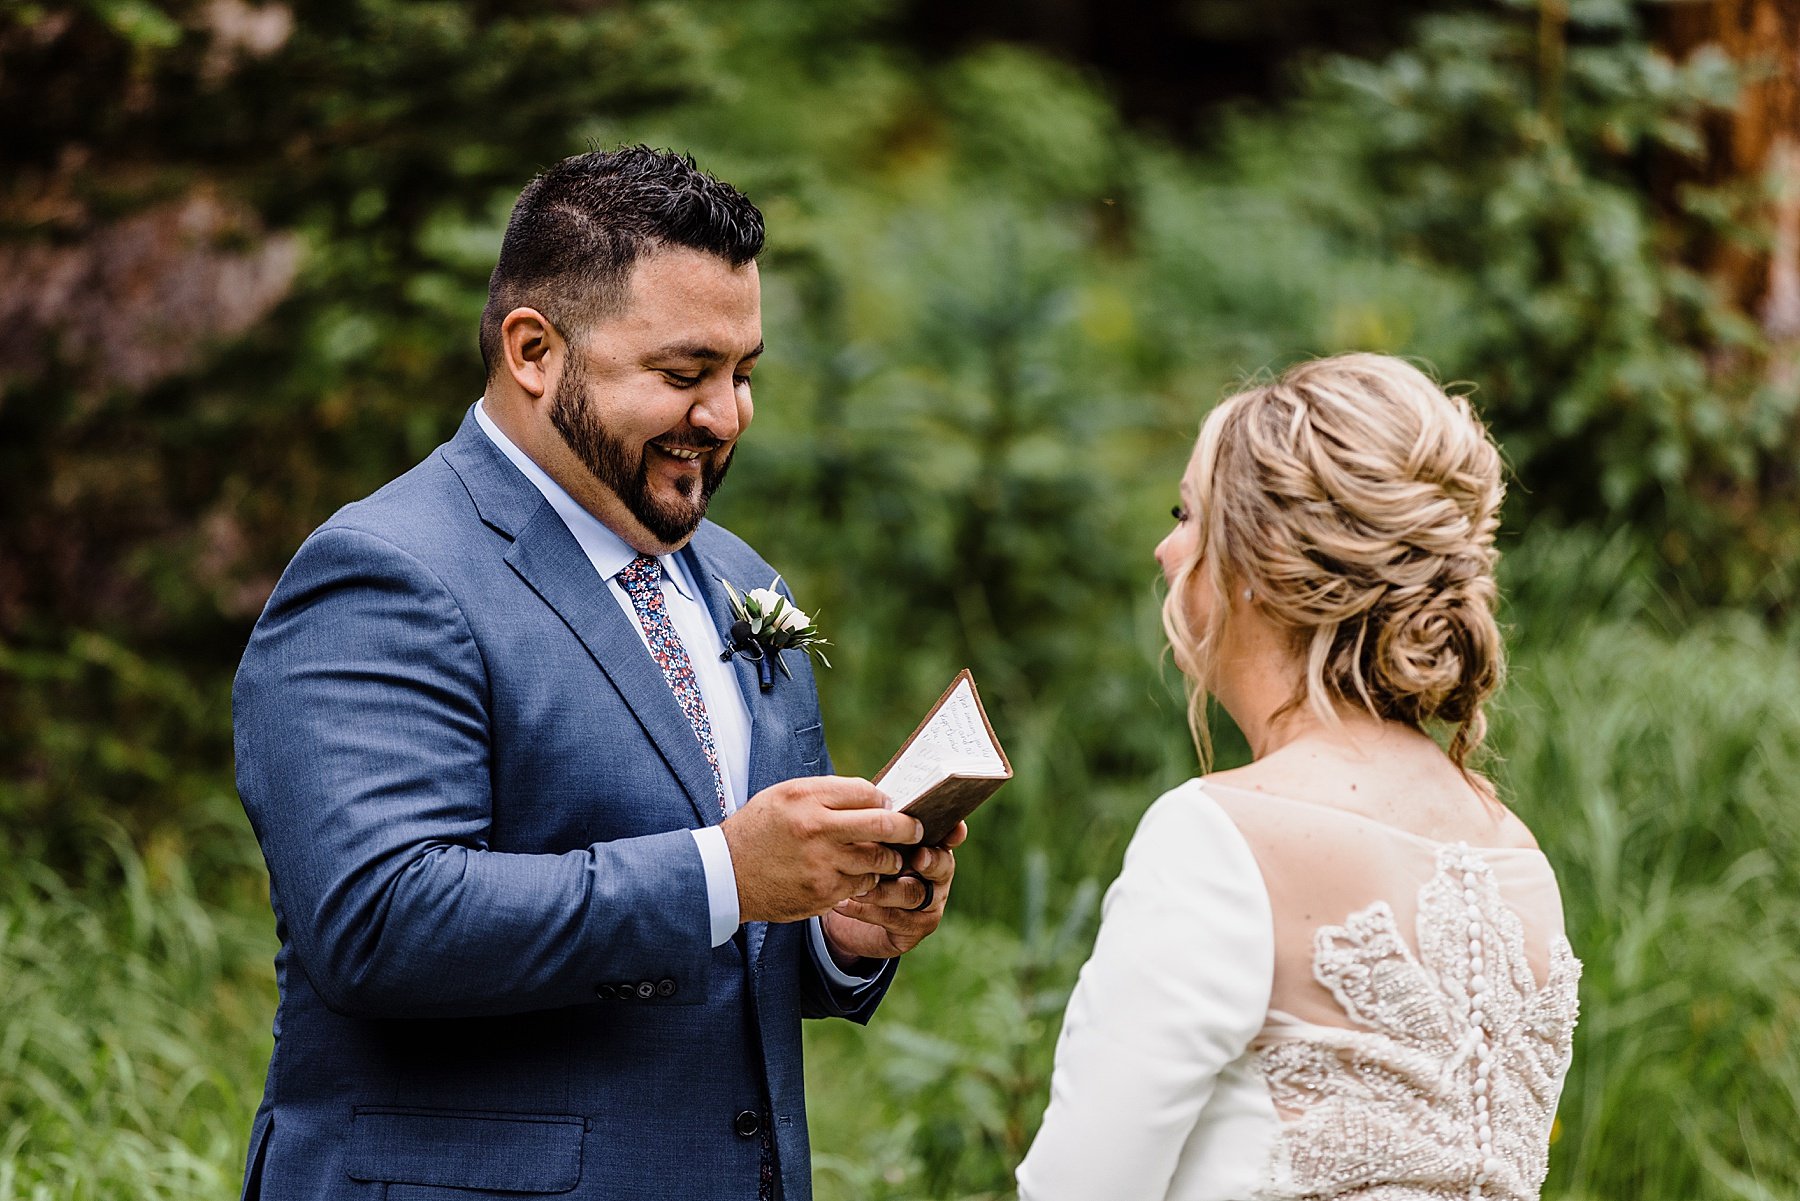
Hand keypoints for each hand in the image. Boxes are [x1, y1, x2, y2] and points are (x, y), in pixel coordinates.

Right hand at [721, 776, 923, 923]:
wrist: (726, 875)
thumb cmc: (759, 830)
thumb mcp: (785, 796)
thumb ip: (827, 793)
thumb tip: (874, 798)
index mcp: (807, 798)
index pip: (867, 793)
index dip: (885, 800)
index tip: (890, 806)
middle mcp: (817, 829)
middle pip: (884, 825)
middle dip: (907, 828)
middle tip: (916, 830)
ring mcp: (822, 865)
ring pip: (878, 860)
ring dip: (887, 859)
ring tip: (886, 856)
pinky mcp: (824, 894)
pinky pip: (862, 886)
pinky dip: (866, 881)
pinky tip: (857, 876)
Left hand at [821, 820, 965, 962]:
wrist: (848, 911)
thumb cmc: (864, 866)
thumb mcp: (871, 845)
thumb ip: (878, 830)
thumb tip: (868, 801)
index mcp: (931, 848)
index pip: (949, 838)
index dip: (954, 834)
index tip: (954, 831)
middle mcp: (936, 878)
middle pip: (941, 867)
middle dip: (930, 861)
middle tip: (917, 858)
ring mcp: (928, 906)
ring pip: (912, 895)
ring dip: (884, 889)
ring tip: (860, 885)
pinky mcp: (912, 931)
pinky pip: (892, 919)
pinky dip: (865, 910)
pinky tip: (844, 902)